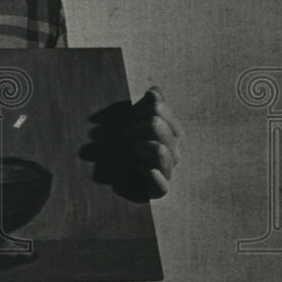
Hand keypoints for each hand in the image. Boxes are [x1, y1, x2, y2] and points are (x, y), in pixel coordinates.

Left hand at [82, 86, 183, 202]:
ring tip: (133, 150)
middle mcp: (173, 150)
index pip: (158, 108)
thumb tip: (155, 91)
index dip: (139, 109)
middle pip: (156, 124)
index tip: (131, 119)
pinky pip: (162, 187)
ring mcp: (166, 171)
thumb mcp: (135, 118)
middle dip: (135, 127)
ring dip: (140, 146)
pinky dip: (154, 177)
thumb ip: (149, 104)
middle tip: (127, 137)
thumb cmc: (124, 140)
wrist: (108, 167)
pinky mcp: (155, 190)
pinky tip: (143, 169)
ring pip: (161, 151)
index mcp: (171, 130)